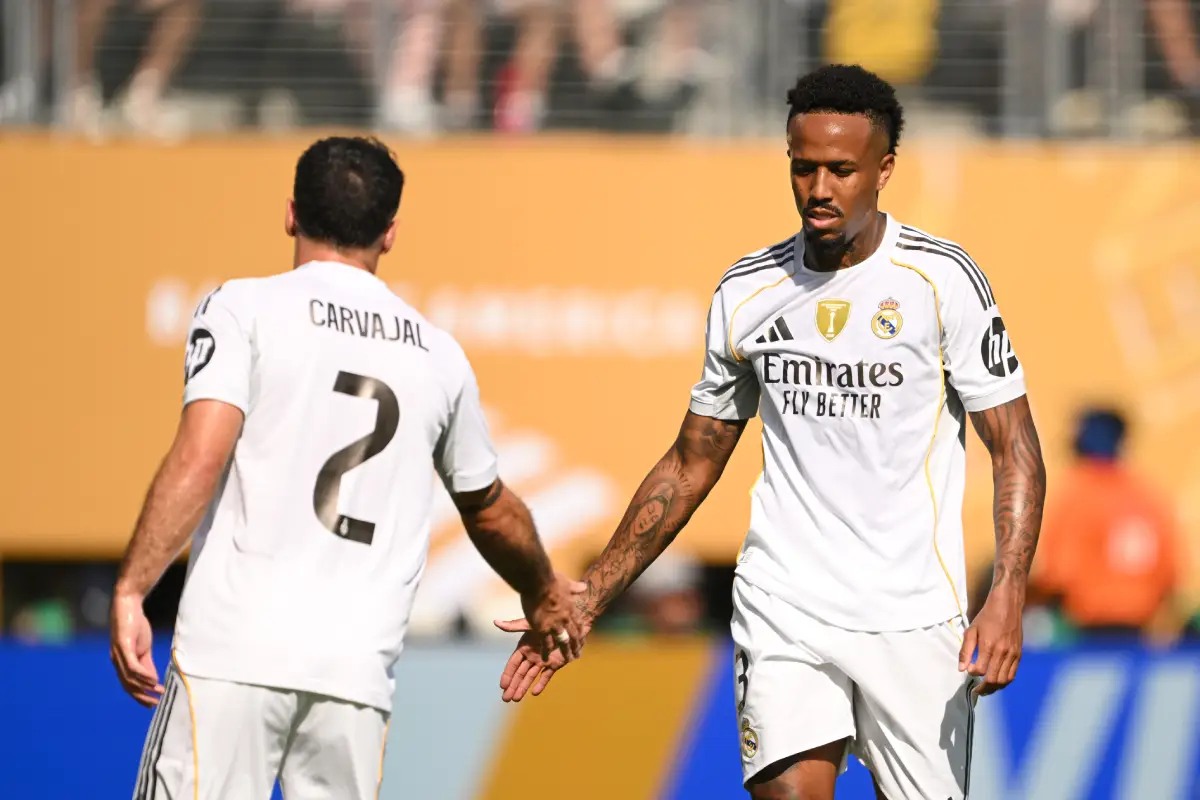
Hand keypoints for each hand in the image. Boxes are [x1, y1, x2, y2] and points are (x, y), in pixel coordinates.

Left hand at [110, 592, 163, 706]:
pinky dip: (142, 675)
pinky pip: (132, 666)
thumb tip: (152, 680)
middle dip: (141, 696)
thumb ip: (146, 663)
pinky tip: (153, 679)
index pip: (128, 684)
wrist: (128, 604)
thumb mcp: (143, 647)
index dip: (139, 695)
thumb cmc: (135, 625)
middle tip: (154, 703)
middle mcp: (117, 661)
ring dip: (145, 687)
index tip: (151, 703)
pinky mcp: (123, 646)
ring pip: (129, 678)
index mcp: (121, 662)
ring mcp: (118, 654)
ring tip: (158, 690)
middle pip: (127, 685)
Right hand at [494, 610, 593, 701]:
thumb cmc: (547, 621)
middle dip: (513, 686)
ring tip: (516, 699)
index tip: (502, 686)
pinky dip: (541, 684)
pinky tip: (534, 692)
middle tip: (506, 699)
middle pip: (520, 674)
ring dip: (523, 688)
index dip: (508, 675)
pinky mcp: (554, 664)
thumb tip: (495, 622)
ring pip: (530, 677)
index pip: (513, 664)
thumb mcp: (529, 624)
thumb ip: (513, 626)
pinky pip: (546, 676)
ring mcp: (542, 661)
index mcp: (524, 647)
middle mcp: (532, 656)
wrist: (567, 624)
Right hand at [519, 572, 587, 662]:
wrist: (539, 581)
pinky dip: (546, 652)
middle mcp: (565, 619)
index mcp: (570, 608)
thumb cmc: (551, 580)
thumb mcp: (567, 582)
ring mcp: (555, 625)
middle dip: (576, 645)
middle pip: (573, 635)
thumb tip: (584, 586)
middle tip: (578, 654)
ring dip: (565, 652)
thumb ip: (575, 587)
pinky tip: (546, 660)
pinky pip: (546, 644)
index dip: (580, 630)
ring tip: (568, 660)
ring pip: (562, 642)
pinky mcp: (542, 629)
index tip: (582, 636)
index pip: (578, 622)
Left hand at [959, 584, 1023, 696]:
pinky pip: (1013, 674)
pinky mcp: (1019, 654)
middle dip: (984, 688)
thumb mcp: (971, 630)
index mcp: (989, 646)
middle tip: (977, 691)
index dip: (973, 674)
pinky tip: (998, 682)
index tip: (968, 672)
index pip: (980, 670)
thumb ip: (966, 651)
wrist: (1007, 606)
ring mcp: (1013, 654)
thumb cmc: (987, 617)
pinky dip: (1005, 681)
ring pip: (1005, 680)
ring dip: (995, 688)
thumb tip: (962, 669)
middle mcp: (1003, 652)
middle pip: (994, 679)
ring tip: (986, 690)